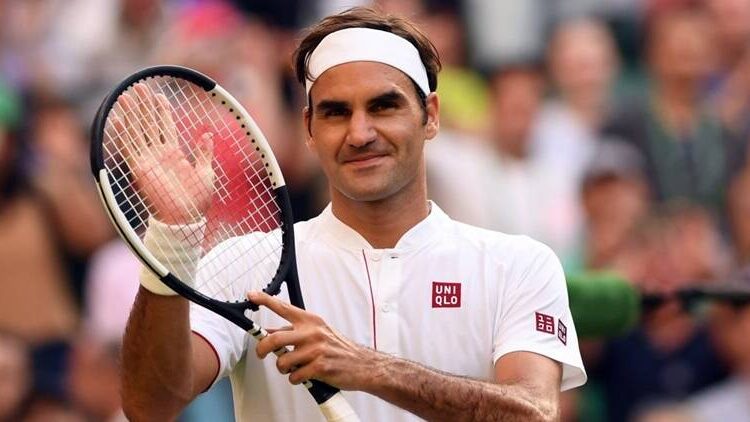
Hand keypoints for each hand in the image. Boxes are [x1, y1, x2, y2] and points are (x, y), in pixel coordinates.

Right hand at [109, 83, 213, 224]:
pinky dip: (124, 134)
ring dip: (131, 114)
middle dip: (144, 106)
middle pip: (149, 124)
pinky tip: (119, 119)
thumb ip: (203, 153)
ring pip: (137, 132)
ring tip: (126, 96)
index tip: (160, 95)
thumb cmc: (198, 200)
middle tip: (139, 87)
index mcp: (174, 154)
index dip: (163, 111)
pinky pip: (129, 148)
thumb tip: (207, 134)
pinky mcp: (140, 169)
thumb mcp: (206, 173)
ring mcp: (148, 161)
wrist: (186, 220)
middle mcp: (159, 154)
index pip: (166, 126)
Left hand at [249, 291, 383, 390]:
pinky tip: (305, 376)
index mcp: (311, 321)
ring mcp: (316, 349)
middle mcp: (312, 332)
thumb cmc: (338, 348)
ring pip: (282, 362)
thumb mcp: (316, 333)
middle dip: (262, 349)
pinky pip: (294, 376)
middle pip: (274, 339)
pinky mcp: (320, 366)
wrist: (362, 364)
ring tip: (294, 368)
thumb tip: (267, 333)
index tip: (251, 295)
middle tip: (261, 354)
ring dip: (284, 369)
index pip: (283, 307)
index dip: (265, 300)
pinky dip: (296, 379)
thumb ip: (292, 333)